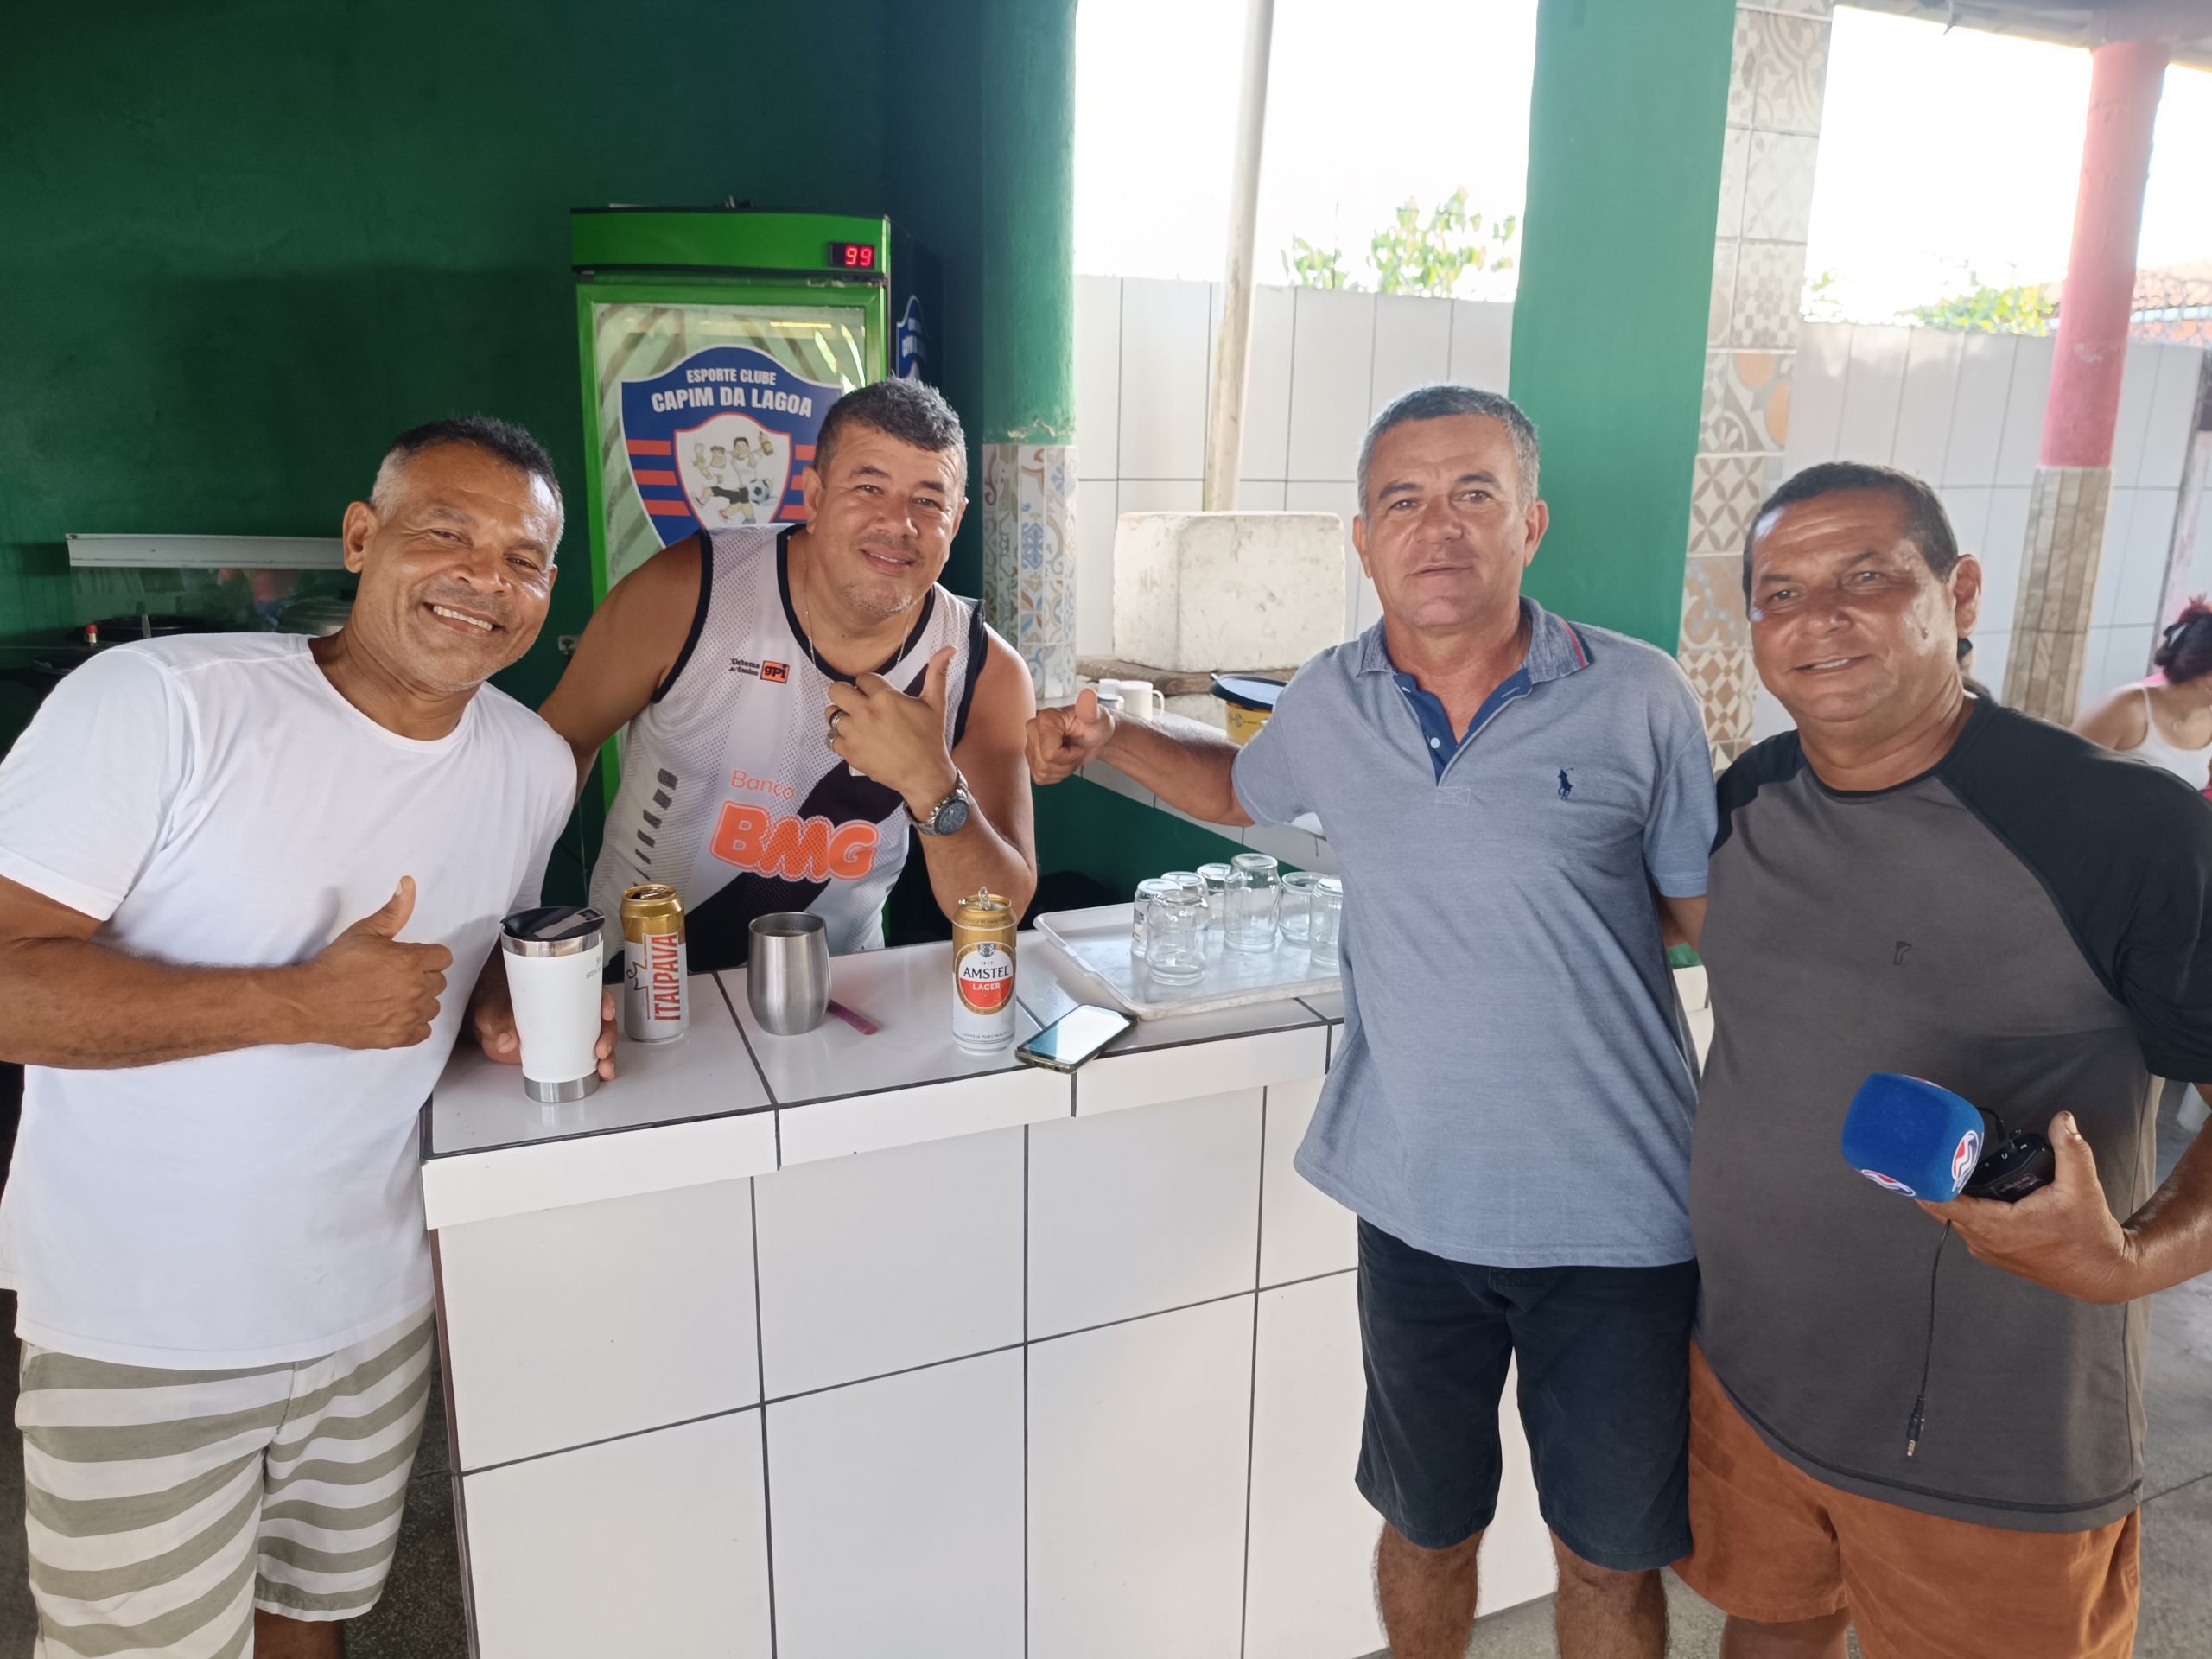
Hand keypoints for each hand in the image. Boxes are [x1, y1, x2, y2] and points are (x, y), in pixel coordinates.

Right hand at [292, 878, 453, 1049]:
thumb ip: (394, 910)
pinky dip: (412, 1025)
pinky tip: (392, 1015)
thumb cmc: (335, 964)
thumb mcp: (365, 931)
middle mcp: (415, 989)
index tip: (407, 960)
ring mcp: (408, 1016)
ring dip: (418, 1001)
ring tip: (390, 996)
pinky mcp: (399, 1037)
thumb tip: (409, 882)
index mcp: (411, 961)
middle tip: (393, 977)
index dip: (425, 956)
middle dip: (421, 977)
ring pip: (432, 1006)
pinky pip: (424, 1031)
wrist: (309, 1002)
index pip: (443, 957)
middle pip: (438, 981)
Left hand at [472, 981, 618, 1081]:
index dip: (604, 1000)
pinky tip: (601, 1074)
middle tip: (600, 1049)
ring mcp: (568, 1031)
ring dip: (607, 1054)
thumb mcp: (494, 1009)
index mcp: (558, 990)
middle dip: (608, 1035)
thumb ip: (499, 1021)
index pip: (590, 990)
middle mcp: (568, 1009)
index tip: (605, 1012)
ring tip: (603, 1068)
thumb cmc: (492, 1006)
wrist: (486, 1026)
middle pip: (599, 1018)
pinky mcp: (563, 1050)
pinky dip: (598, 1066)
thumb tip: (507, 1040)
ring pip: (598, 1039)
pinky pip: (587, 1056)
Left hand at [826, 645, 959, 811]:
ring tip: (857, 723)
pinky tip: (858, 741)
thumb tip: (950, 648)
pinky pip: (832, 738)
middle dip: (846, 694)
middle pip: (837, 690)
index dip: (869, 685)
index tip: (877, 696)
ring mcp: (855, 732)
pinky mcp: (849, 751)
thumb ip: (937, 673)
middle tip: (858, 704)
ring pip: (831, 713)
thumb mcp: (935, 703)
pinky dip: (842, 739)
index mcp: (884, 696)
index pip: (862, 678)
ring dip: (841, 716)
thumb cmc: (930, 738)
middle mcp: (865, 711)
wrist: (924, 774)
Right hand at [1025, 686, 1116, 784]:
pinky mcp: (1031, 758)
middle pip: (1045, 764)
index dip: (1069, 755)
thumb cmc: (1096, 725)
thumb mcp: (1099, 717)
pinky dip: (1056, 774)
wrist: (1094, 736)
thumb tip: (1088, 694)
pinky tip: (1063, 761)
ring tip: (1071, 755)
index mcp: (1046, 718)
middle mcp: (1033, 728)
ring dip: (1063, 770)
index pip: (1050, 753)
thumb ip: (1091, 708)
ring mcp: (1030, 744)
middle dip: (1066, 763)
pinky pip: (1040, 777)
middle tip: (1076, 750)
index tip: (1079, 745)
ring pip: (1042, 772)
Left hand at [1918, 1113, 2140, 1303]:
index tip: (1916, 1158)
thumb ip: (2070, 1149)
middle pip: (1943, 1206)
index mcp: (1996, 1225)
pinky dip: (1968, 1207)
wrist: (2102, 1273)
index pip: (1942, 1203)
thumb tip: (2062, 1119)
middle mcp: (1984, 1241)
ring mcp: (1987, 1249)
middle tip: (1933, 1150)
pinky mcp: (1995, 1253)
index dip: (1925, 1180)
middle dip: (1938, 1179)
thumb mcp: (2083, 1187)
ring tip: (1951, 1165)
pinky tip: (1975, 1189)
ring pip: (1956, 1216)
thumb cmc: (2090, 1234)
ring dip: (1953, 1194)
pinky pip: (1969, 1226)